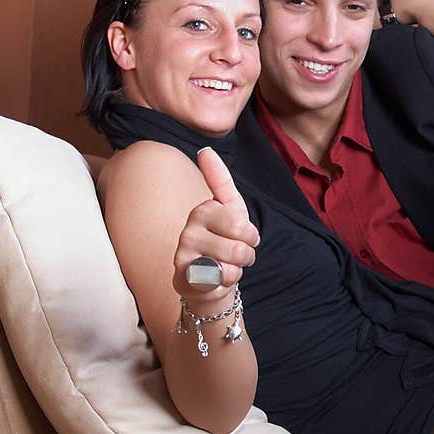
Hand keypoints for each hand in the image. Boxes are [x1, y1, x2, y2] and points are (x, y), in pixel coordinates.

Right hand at [173, 147, 259, 300]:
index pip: (240, 225)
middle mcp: (188, 230)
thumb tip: (205, 150)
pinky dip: (225, 284)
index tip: (242, 235)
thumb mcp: (230, 209)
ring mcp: (184, 255)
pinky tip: (215, 279)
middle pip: (238, 247)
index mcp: (203, 210)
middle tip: (236, 253)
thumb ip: (220, 180)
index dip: (250, 235)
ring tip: (226, 265)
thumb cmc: (223, 240)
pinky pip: (220, 282)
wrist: (210, 279)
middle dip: (247, 254)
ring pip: (231, 266)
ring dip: (237, 270)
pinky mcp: (183, 278)